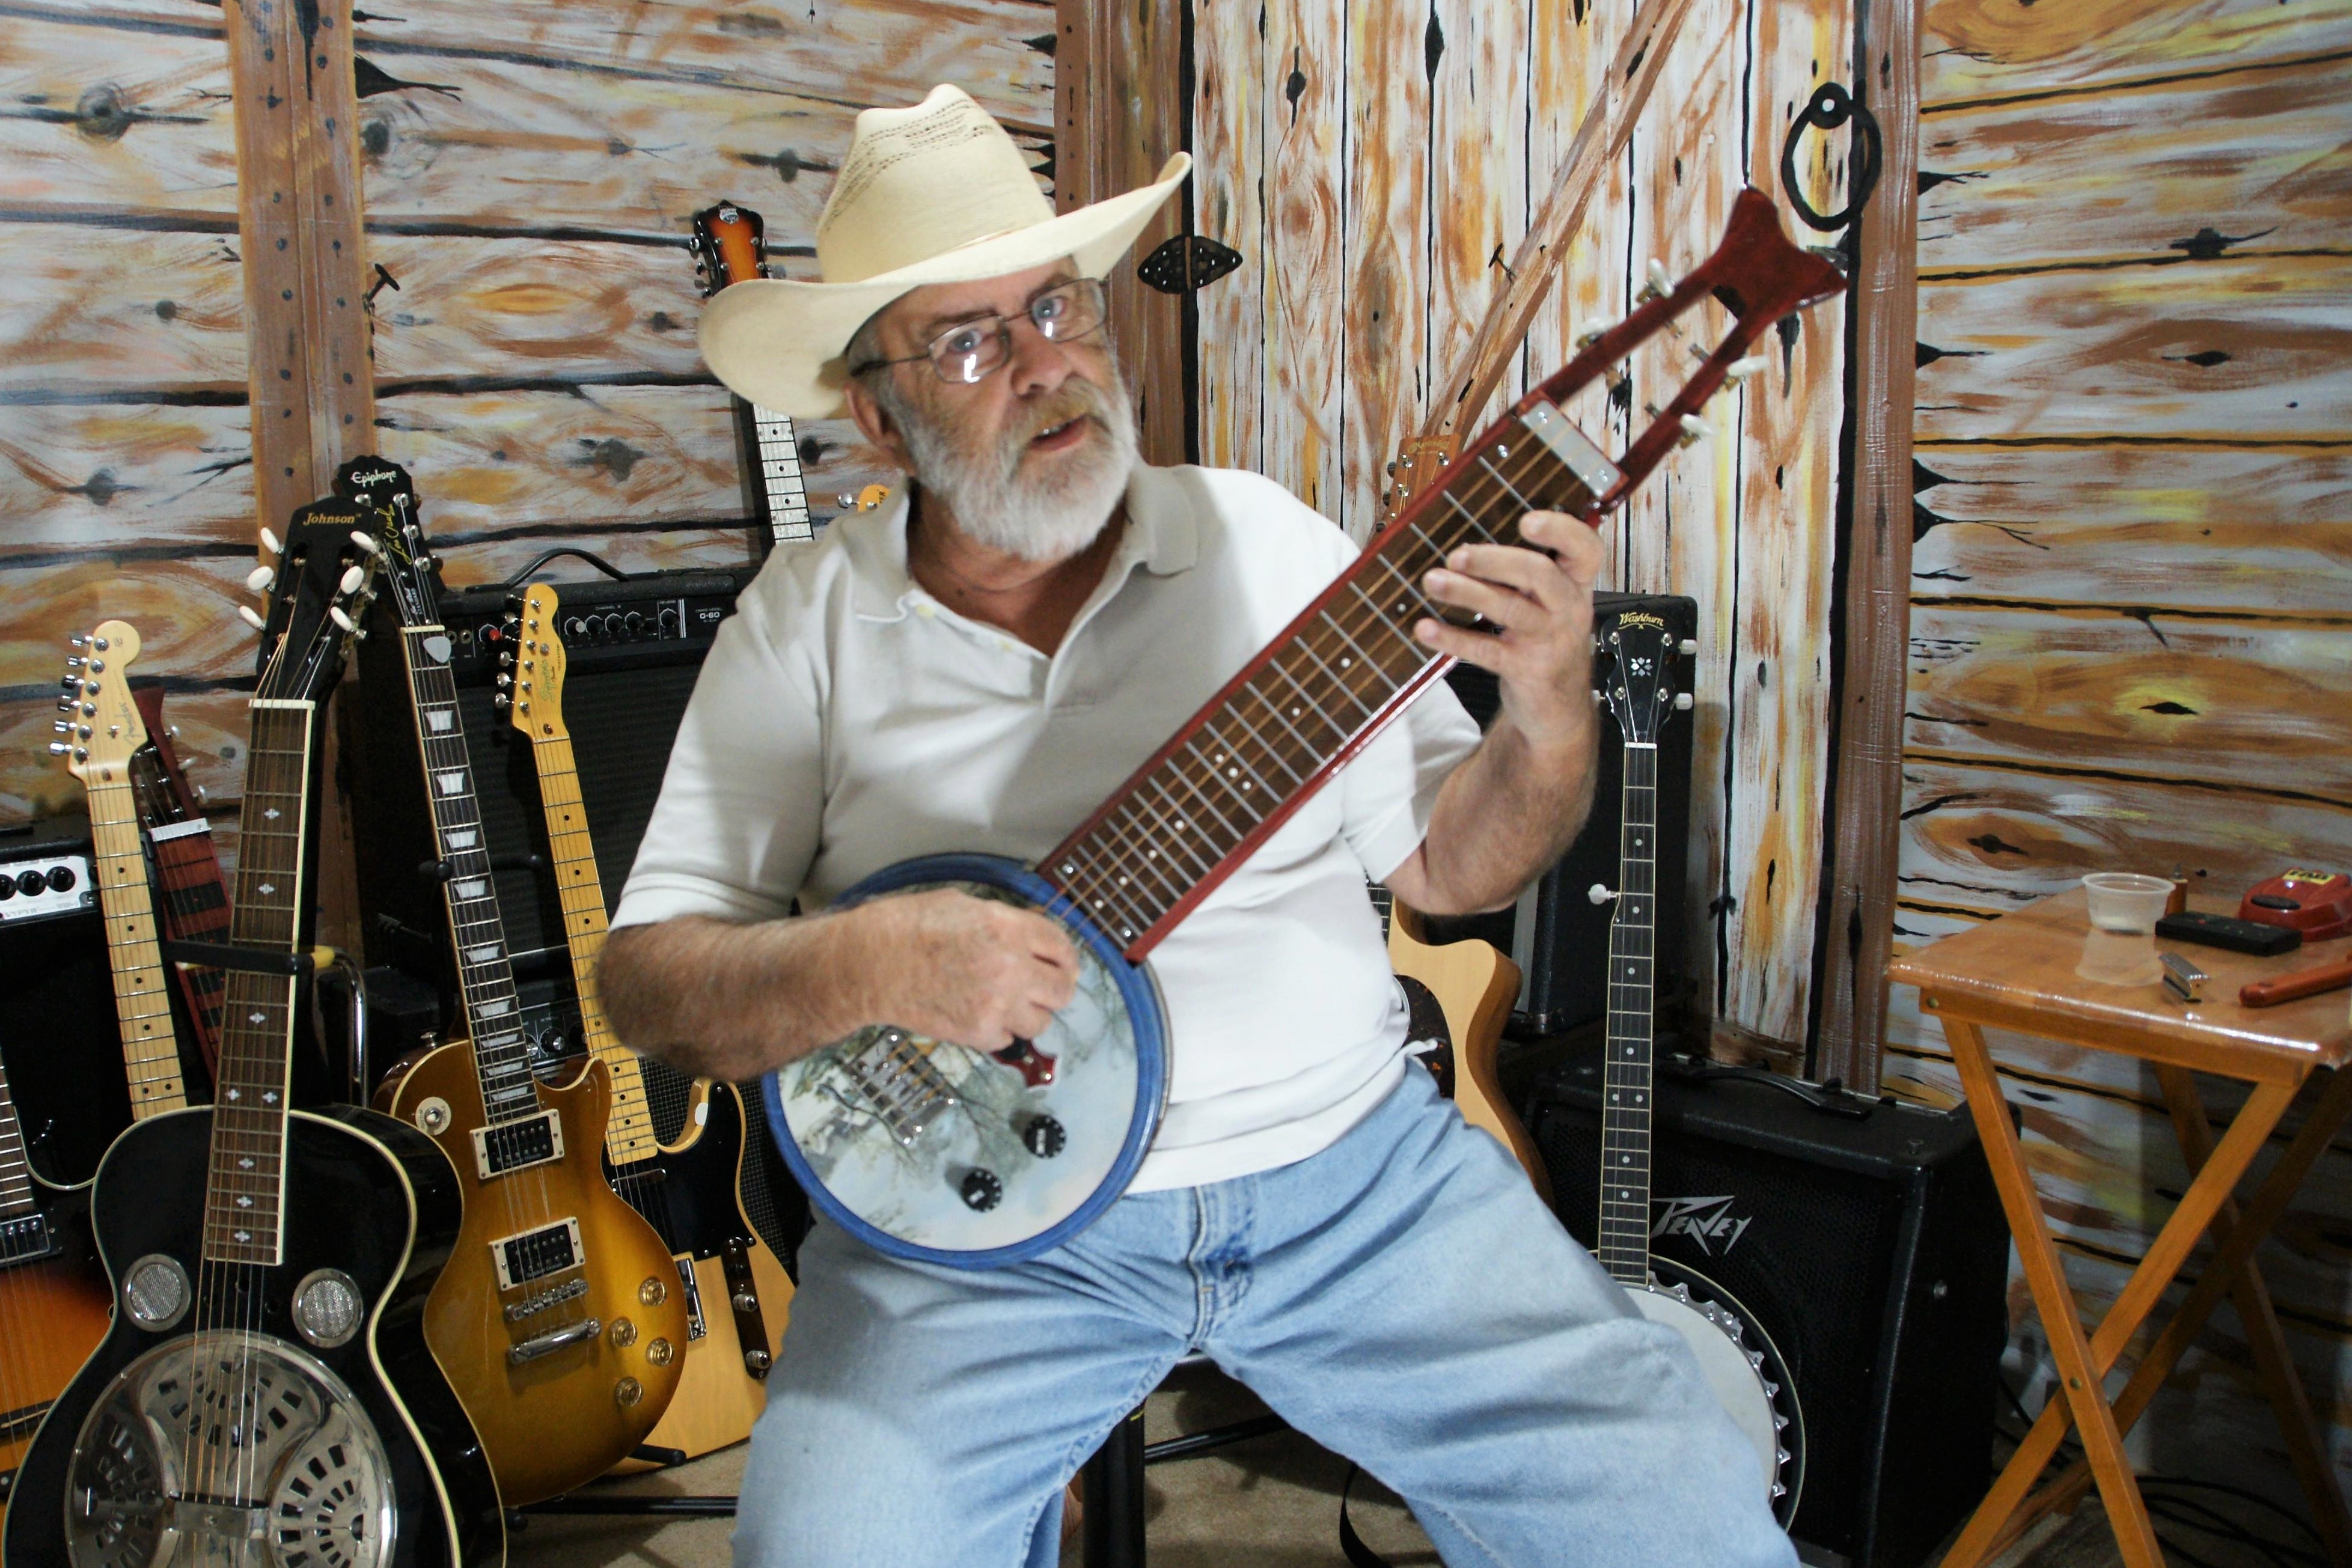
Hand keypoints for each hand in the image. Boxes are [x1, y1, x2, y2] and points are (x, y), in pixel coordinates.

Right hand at [851, 888, 1079, 1048]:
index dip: (1066, 957)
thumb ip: (1005, 922)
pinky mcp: (978, 1033)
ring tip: (1007, 1003)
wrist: (870, 964)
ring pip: (1041, 1021)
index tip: (1063, 964)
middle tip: (1042, 988)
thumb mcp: (964, 905)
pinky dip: (999, 1031)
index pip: (1062, 947)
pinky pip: (1009, 1039)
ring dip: (1029, 1013)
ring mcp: (996, 1004)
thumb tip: (1033, 935)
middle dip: (1055, 988)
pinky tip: (979, 1014)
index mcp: (1007, 928)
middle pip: (1063, 990)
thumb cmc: (908, 927)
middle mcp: (1010, 966)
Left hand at [1414, 510, 1602, 749]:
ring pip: (1511, 610)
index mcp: (1575, 583)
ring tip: (1433, 582)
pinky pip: (1487, 650)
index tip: (1527, 520)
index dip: (1562, 531)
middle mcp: (1568, 608)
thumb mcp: (1549, 603)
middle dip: (1495, 560)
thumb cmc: (1545, 640)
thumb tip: (1468, 541)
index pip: (1586, 548)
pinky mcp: (1526, 669)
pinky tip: (1426, 628)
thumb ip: (1525, 572)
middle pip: (1539, 574)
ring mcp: (1549, 640)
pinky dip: (1453, 638)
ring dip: (1467, 593)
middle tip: (1457, 555)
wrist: (1557, 706)